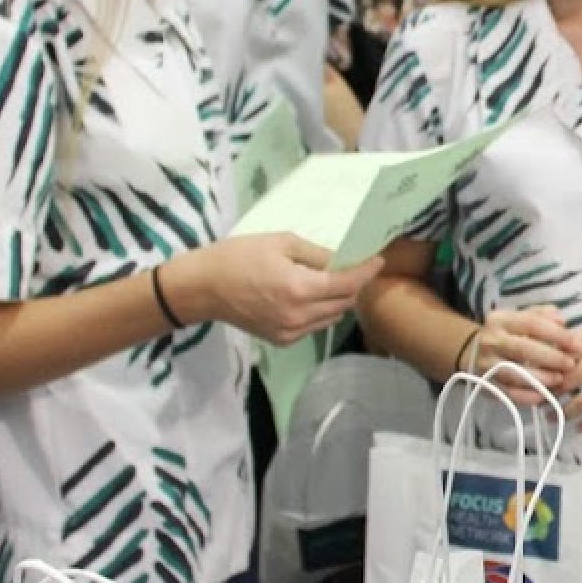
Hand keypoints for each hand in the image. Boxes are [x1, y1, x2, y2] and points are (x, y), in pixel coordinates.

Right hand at [178, 234, 381, 343]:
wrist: (203, 288)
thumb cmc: (238, 257)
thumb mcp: (280, 242)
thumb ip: (316, 254)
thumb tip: (342, 260)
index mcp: (299, 289)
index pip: (347, 285)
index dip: (366, 273)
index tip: (378, 261)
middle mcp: (299, 316)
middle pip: (344, 303)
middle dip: (355, 285)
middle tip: (356, 267)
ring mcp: (290, 332)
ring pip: (331, 317)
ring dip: (339, 299)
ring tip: (334, 280)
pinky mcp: (281, 340)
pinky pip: (313, 326)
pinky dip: (320, 311)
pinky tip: (311, 296)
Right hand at [472, 306, 581, 399]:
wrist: (472, 350)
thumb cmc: (507, 333)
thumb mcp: (521, 317)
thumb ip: (542, 315)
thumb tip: (562, 321)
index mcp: (501, 319)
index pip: (533, 324)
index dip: (557, 335)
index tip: (578, 345)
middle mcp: (491, 340)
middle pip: (523, 349)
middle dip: (551, 358)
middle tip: (571, 364)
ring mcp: (486, 363)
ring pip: (514, 373)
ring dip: (540, 379)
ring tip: (559, 380)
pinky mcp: (486, 384)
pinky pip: (508, 393)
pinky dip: (527, 396)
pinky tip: (543, 396)